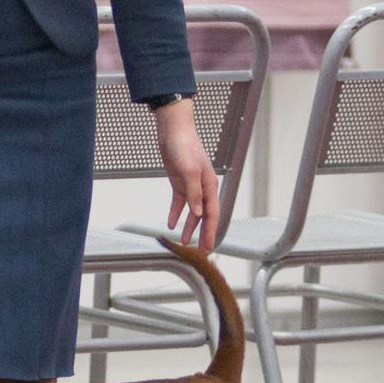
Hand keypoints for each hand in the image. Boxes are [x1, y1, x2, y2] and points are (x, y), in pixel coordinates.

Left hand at [155, 99, 219, 249]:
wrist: (173, 130)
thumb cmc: (184, 146)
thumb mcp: (188, 171)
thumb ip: (194, 194)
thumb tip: (198, 213)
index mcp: (209, 185)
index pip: (212, 214)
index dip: (210, 232)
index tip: (209, 247)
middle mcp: (202, 188)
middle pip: (204, 216)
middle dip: (203, 234)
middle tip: (202, 251)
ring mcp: (191, 185)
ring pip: (192, 212)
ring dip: (189, 226)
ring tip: (185, 241)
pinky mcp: (180, 182)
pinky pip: (179, 202)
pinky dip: (176, 213)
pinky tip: (171, 224)